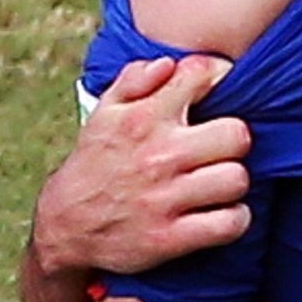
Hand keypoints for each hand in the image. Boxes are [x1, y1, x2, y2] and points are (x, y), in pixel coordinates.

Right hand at [33, 56, 251, 276]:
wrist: (64, 227)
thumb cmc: (94, 165)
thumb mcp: (102, 115)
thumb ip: (134, 80)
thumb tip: (168, 63)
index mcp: (142, 119)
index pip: (201, 76)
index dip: (219, 77)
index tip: (217, 93)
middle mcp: (156, 155)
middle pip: (236, 135)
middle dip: (233, 142)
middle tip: (220, 151)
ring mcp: (165, 199)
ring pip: (237, 180)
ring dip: (233, 184)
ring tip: (218, 185)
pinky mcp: (170, 238)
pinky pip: (230, 223)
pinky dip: (233, 220)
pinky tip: (220, 215)